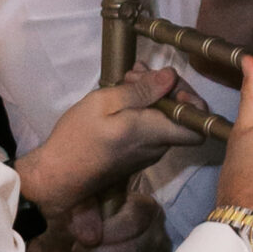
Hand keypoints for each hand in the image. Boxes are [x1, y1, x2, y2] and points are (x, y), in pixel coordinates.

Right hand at [18, 64, 208, 216]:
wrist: (54, 177)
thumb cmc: (77, 138)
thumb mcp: (104, 103)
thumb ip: (141, 91)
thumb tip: (171, 77)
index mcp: (153, 134)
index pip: (198, 128)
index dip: (194, 103)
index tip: (172, 84)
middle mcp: (156, 148)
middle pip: (180, 116)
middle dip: (165, 88)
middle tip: (139, 74)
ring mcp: (145, 154)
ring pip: (163, 119)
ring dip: (150, 95)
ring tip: (126, 80)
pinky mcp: (133, 155)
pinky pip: (149, 127)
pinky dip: (142, 107)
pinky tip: (122, 92)